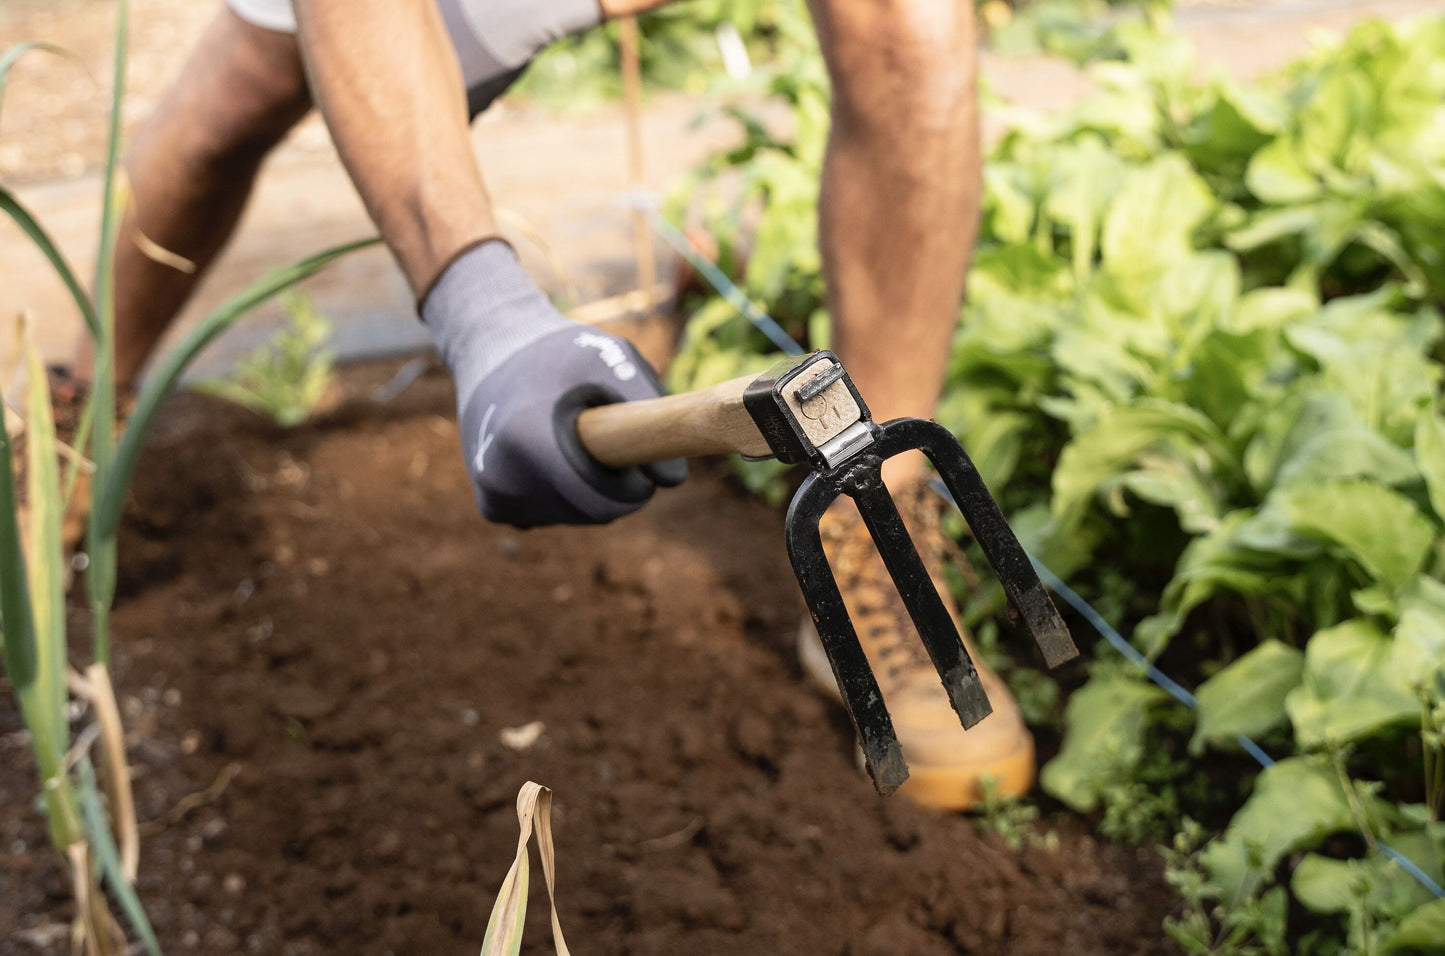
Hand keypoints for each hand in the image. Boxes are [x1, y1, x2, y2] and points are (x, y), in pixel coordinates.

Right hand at [422, 240, 684, 527]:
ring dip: (588, 492)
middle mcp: (502, 476)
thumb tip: (674, 480)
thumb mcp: (612, 359)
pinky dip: (564, 495)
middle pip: (590, 513)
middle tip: (611, 445)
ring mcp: (494, 495)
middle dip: (613, 489)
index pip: (601, 502)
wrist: (491, 345)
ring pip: (572, 517)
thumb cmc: (560, 349)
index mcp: (528, 440)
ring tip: (577, 442)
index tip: (639, 462)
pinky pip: (551, 515)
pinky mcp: (492, 505)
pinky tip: (555, 456)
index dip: (632, 487)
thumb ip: (649, 410)